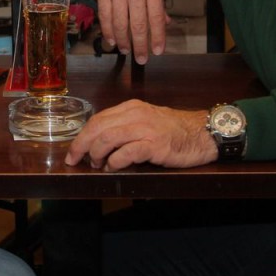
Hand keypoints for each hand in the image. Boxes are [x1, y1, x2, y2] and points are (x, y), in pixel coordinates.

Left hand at [64, 99, 215, 169]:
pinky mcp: (154, 144)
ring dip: (97, 154)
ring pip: (107, 138)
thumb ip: (126, 127)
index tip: (73, 151)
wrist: (202, 133)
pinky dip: (115, 162)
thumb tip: (100, 144)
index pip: (98, 119)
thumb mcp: (147, 121)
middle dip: (81, 145)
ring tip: (97, 165)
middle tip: (75, 160)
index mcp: (131, 108)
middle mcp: (136, 115)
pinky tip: (113, 168)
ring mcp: (145, 128)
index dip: (81, 136)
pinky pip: (126, 153)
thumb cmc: (174, 130)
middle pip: (98, 127)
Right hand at [90, 0, 169, 62]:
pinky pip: (105, 16)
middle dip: (141, 46)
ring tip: (126, 52)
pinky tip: (111, 40)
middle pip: (138, 26)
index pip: (156, 19)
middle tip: (141, 59)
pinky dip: (108, 31)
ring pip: (120, 24)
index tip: (158, 51)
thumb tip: (165, 21)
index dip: (157, 38)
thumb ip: (159, 0)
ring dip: (124, 41)